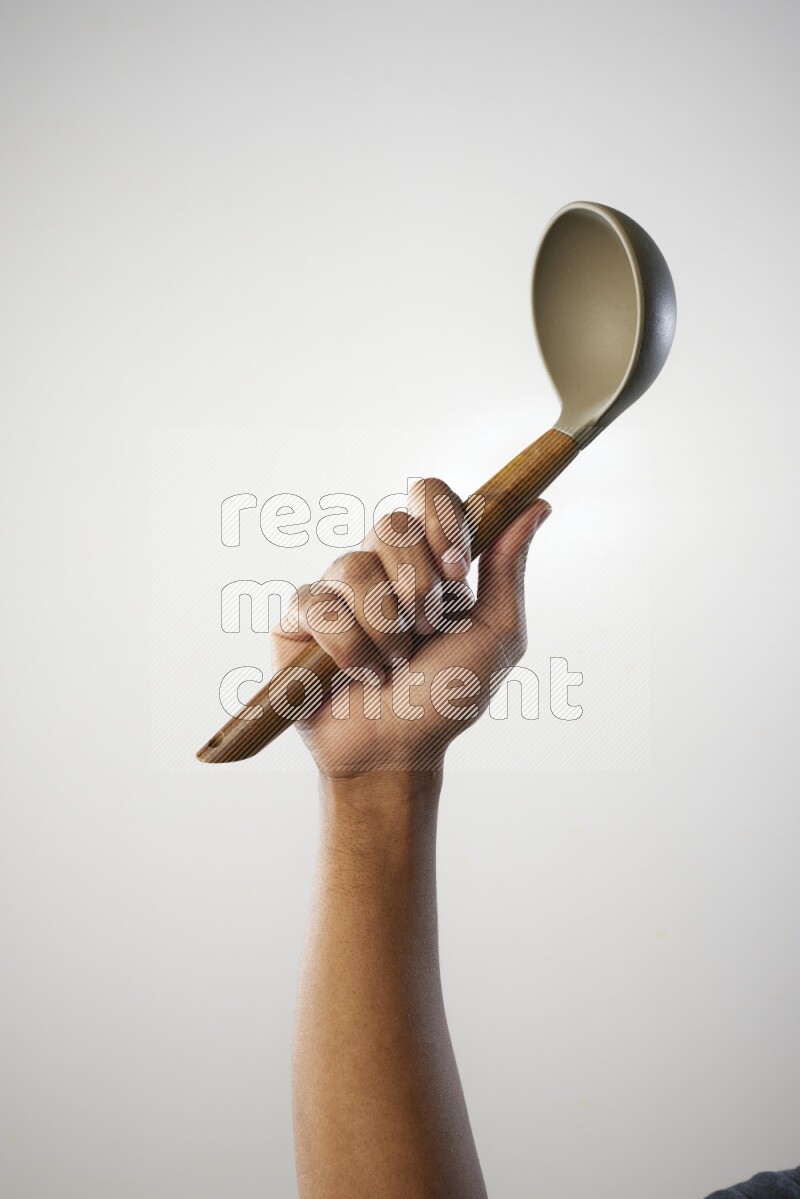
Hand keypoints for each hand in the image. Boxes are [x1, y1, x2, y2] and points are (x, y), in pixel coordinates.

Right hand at [271, 477, 550, 777]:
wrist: (398, 750)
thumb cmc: (447, 697)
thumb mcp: (495, 634)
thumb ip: (508, 568)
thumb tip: (536, 505)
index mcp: (428, 558)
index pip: (427, 494)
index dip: (442, 522)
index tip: (458, 572)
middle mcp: (379, 563)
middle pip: (390, 524)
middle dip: (418, 585)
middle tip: (426, 631)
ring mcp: (337, 587)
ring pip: (354, 566)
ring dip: (385, 627)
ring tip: (395, 662)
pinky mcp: (299, 617)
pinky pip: (320, 605)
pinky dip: (349, 648)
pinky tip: (360, 673)